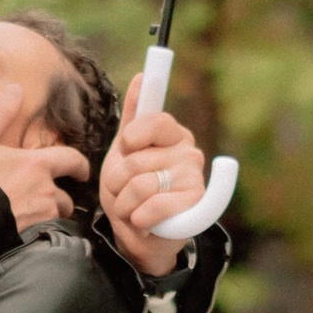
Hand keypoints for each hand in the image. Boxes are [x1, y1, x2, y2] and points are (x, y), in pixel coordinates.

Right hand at [0, 73, 84, 231]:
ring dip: (47, 217)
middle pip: (65, 197)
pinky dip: (38, 233)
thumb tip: (15, 89)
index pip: (72, 160)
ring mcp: (41, 218)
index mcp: (36, 165)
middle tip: (44, 201)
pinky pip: (45, 234)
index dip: (79, 166)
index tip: (81, 172)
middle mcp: (46, 192)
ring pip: (55, 218)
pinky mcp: (34, 239)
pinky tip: (23, 234)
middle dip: (59, 199)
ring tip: (29, 218)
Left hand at [100, 81, 208, 274]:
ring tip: (134, 211)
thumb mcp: (125, 152)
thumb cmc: (132, 191)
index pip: (152, 121)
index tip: (126, 149)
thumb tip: (142, 76)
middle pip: (133, 162)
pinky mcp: (195, 206)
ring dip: (125, 206)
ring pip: (139, 186)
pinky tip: (145, 224)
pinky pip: (154, 207)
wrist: (143, 236)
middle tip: (126, 194)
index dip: (131, 139)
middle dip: (117, 185)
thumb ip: (134, 115)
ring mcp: (194, 178)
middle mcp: (188, 152)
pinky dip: (140, 220)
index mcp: (172, 134)